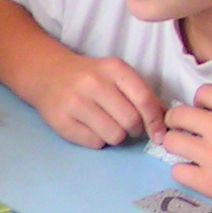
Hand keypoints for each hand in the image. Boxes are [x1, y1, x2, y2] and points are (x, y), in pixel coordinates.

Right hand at [25, 49, 165, 147]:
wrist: (47, 74)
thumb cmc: (89, 76)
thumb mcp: (116, 74)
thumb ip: (141, 93)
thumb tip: (165, 118)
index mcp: (113, 69)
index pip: (144, 99)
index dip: (155, 121)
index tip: (158, 135)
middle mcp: (93, 83)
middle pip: (131, 121)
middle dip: (133, 129)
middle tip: (126, 126)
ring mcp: (75, 103)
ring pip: (114, 135)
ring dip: (115, 136)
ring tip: (106, 125)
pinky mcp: (61, 121)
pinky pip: (94, 143)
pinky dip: (97, 140)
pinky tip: (89, 127)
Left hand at [164, 85, 211, 212]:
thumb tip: (204, 113)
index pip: (200, 92)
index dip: (200, 104)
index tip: (205, 115)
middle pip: (177, 114)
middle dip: (179, 123)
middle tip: (187, 132)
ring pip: (171, 141)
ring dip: (178, 146)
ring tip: (189, 152)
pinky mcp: (209, 182)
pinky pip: (177, 171)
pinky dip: (184, 172)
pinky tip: (197, 173)